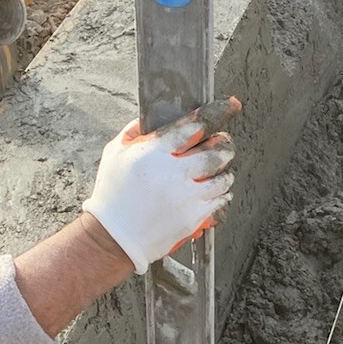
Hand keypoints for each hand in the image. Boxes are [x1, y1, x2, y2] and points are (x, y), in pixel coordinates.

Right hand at [82, 98, 237, 274]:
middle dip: (224, 144)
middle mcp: (173, 172)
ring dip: (224, 171)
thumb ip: (135, 132)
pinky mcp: (194, 218)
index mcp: (155, 152)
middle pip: (217, 150)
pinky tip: (212, 191)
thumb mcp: (115, 153)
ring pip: (224, 177)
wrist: (114, 237)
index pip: (195, 124)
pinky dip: (221, 194)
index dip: (218, 112)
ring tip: (216, 170)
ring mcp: (186, 196)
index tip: (230, 105)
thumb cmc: (112, 195)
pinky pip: (221, 201)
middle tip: (222, 144)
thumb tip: (153, 118)